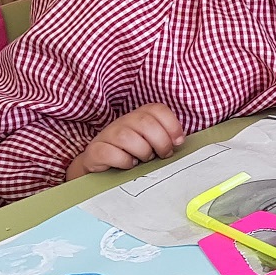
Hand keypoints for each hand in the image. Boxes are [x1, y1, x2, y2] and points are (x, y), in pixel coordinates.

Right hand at [66, 104, 186, 179]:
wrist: (102, 165)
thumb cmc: (133, 153)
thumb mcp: (152, 143)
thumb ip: (166, 138)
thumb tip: (179, 141)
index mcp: (140, 116)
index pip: (158, 109)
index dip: (172, 125)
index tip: (178, 142)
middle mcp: (124, 121)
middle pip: (145, 123)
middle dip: (161, 142)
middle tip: (163, 154)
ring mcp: (108, 134)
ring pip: (127, 137)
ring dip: (142, 152)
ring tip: (144, 159)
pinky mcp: (95, 150)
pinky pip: (110, 152)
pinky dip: (124, 161)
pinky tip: (129, 165)